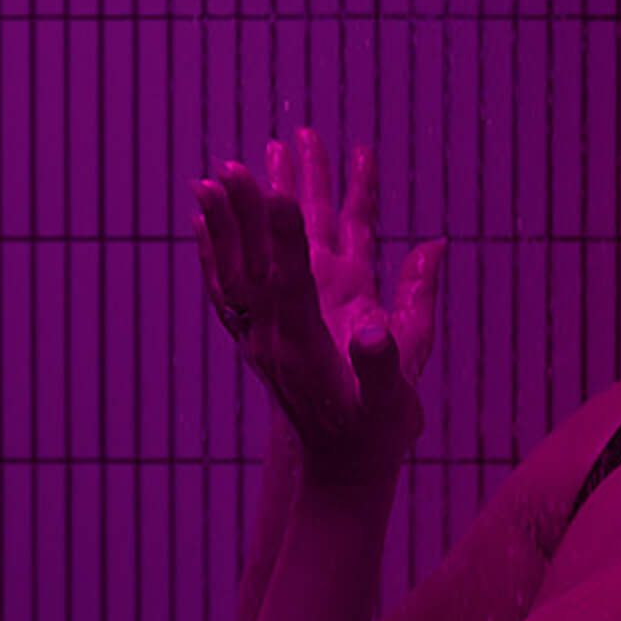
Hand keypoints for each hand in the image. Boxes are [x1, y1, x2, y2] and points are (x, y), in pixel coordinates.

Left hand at [192, 126, 446, 484]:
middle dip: (262, 204)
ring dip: (248, 210)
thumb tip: (415, 288)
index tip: (275, 190)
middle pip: (264, 258)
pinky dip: (217, 245)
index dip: (284, 237)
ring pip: (253, 257)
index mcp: (308, 347)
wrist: (338, 468)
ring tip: (247, 156)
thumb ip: (395, 345)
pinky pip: (231, 280)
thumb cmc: (376, 431)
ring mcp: (266, 328)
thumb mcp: (394, 397)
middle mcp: (277, 333)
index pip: (291, 282)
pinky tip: (205, 211)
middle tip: (260, 152)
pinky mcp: (266, 327)